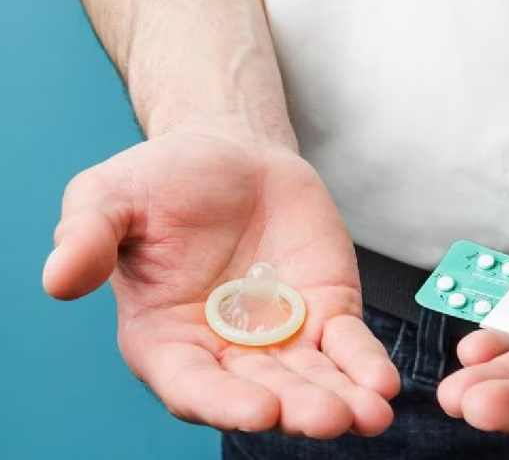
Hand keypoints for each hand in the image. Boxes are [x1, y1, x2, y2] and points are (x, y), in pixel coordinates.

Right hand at [43, 125, 399, 437]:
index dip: (221, 403)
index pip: (190, 385)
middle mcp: (225, 351)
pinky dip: (365, 364)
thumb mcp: (110, 198)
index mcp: (167, 339)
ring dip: (341, 399)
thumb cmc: (163, 181)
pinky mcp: (325, 312)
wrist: (230, 156)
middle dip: (296, 409)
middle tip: (329, 419)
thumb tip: (56, 279)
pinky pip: (347, 345)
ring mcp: (281, 337)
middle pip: (261, 392)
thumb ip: (87, 238)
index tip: (256, 411)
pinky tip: (384, 384)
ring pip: (311, 379)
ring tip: (370, 415)